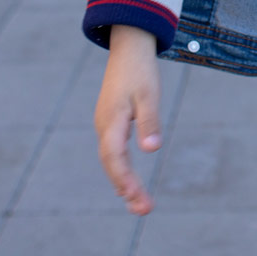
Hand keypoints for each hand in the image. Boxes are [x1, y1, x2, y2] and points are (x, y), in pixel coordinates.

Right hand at [94, 25, 162, 214]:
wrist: (129, 46)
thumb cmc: (140, 69)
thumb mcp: (149, 93)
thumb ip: (149, 120)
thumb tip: (152, 149)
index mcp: (112, 120)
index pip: (114, 157)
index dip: (124, 178)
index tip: (135, 197)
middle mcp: (104, 125)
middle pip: (112, 164)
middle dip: (126, 188)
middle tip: (144, 210)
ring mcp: (105, 123)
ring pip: (111, 159)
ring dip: (124, 182)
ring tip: (140, 203)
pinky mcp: (111, 120)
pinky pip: (113, 151)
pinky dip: (121, 169)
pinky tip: (130, 182)